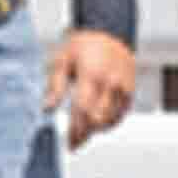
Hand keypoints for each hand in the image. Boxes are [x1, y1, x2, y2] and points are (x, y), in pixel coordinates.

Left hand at [43, 27, 134, 147]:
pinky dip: (108, 124)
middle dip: (85, 134)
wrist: (111, 33)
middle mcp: (111, 83)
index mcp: (92, 74)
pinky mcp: (130, 92)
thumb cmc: (84, 46)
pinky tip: (96, 124)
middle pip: (97, 120)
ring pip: (109, 121)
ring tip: (83, 132)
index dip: (75, 131)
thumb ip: (55, 85)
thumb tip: (47, 108)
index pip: (83, 110)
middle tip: (74, 142)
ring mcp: (123, 89)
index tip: (69, 143)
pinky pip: (120, 116)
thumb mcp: (63, 59)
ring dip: (95, 130)